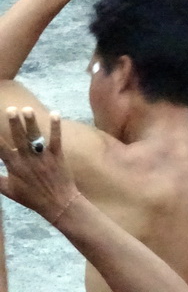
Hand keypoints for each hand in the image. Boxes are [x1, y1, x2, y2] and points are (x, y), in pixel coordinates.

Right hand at [0, 108, 79, 225]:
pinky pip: (56, 139)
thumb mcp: (9, 190)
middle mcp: (27, 160)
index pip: (0, 150)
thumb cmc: (32, 197)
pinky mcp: (57, 156)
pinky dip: (56, 126)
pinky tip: (55, 113)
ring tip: (27, 109)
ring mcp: (42, 157)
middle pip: (19, 139)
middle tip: (11, 109)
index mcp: (14, 167)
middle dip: (14, 123)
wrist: (57, 203)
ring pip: (35, 137)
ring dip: (31, 122)